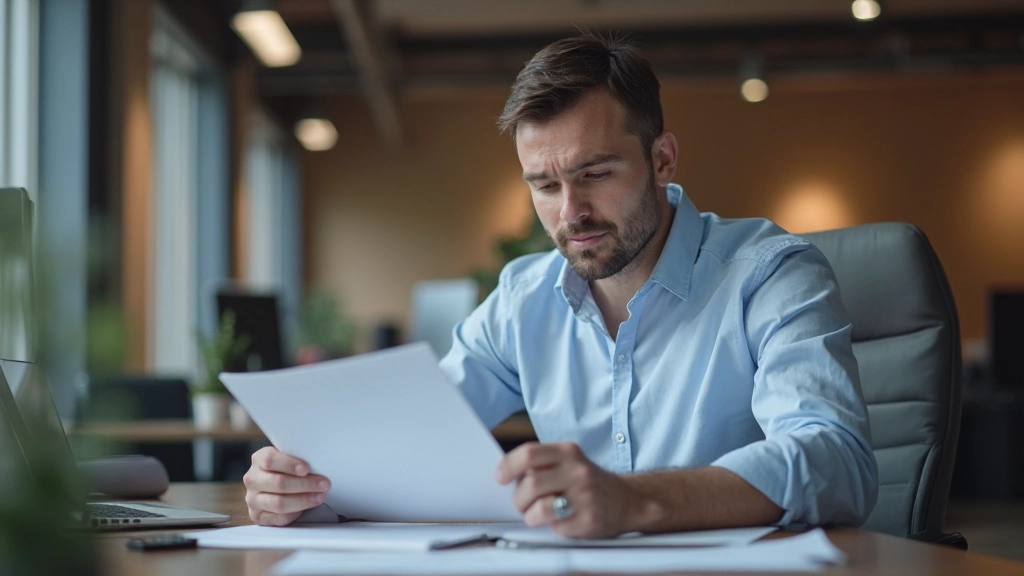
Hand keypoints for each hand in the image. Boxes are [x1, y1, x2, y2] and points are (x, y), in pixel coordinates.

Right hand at [243, 447, 330, 525]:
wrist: (272, 484)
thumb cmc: (285, 469)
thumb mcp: (289, 458)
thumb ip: (298, 458)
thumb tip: (319, 463)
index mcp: (259, 459)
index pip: (270, 460)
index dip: (289, 464)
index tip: (306, 469)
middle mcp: (253, 479)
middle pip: (278, 483)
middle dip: (304, 484)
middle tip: (324, 484)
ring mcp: (253, 499)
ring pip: (279, 503)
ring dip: (303, 500)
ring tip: (319, 497)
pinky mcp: (258, 516)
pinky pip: (279, 518)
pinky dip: (295, 513)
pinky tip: (306, 508)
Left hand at [495, 441, 636, 537]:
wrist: (628, 501)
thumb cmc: (589, 482)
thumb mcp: (570, 461)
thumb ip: (543, 463)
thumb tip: (507, 474)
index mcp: (568, 452)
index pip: (529, 454)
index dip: (508, 466)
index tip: (500, 477)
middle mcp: (577, 471)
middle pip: (530, 484)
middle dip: (518, 498)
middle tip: (520, 503)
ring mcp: (585, 496)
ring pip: (539, 508)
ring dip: (530, 515)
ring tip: (536, 515)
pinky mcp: (588, 520)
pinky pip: (555, 527)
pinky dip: (552, 527)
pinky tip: (560, 522)